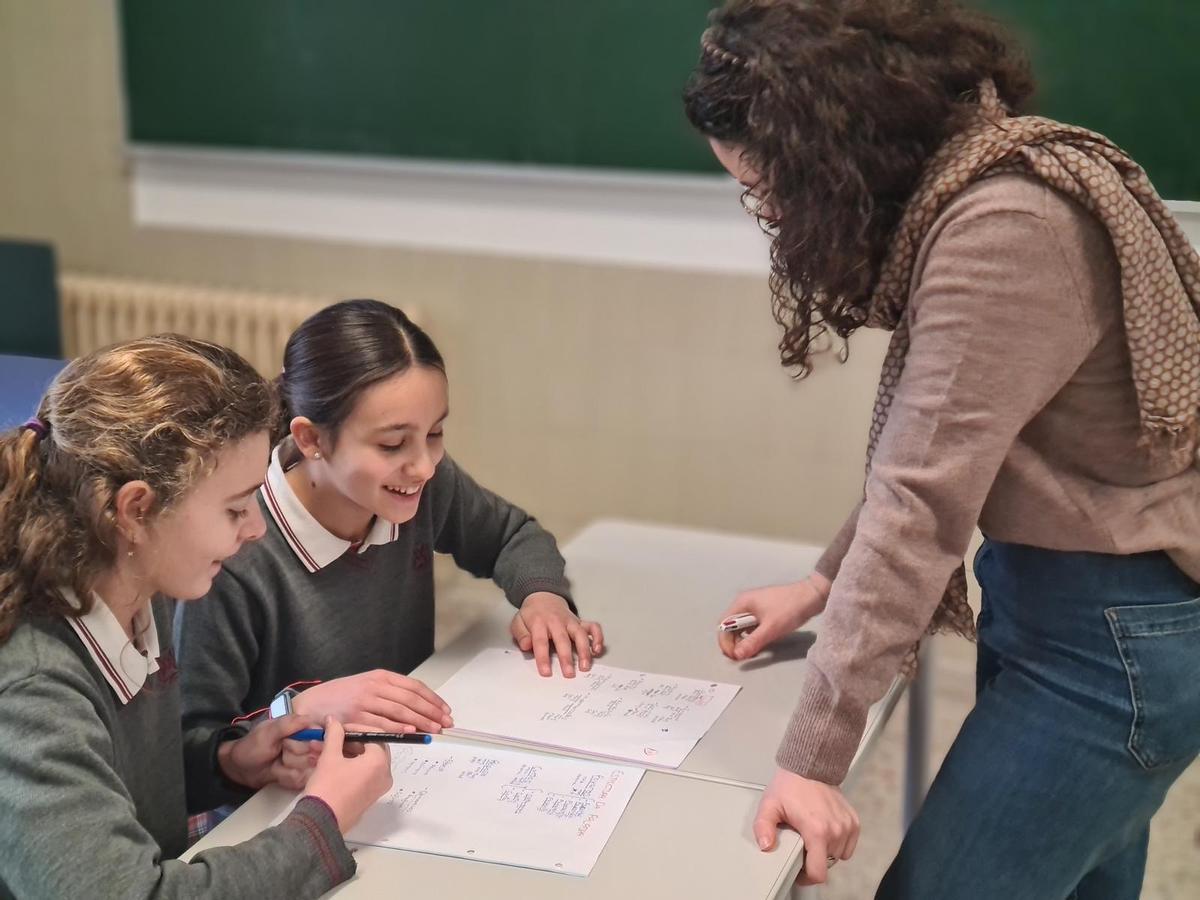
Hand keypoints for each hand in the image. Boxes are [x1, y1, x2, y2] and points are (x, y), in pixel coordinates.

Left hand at [218, 713, 320, 790]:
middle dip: (296, 757)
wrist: (239, 769)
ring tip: (277, 764)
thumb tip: (310, 719)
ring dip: (289, 769)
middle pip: (315, 755)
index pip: (321, 735)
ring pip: (308, 770)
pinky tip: (277, 774)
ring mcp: (302, 762)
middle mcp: (306, 745)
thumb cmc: (252, 746)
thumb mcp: (268, 733)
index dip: (316, 743)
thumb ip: (289, 725)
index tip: (306, 746)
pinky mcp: (298, 776)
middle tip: (281, 752)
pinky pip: (300, 781)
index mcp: (301, 729)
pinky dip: (286, 778)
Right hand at [292, 670, 452, 732]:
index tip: (445, 710)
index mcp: (380, 676)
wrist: (311, 704)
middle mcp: (375, 686)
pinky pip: (381, 723)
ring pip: (399, 711)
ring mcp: (365, 701)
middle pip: (410, 699)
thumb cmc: (341, 697)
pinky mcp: (355, 716)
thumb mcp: (366, 687)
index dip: (432, 699)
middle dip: (431, 712)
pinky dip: (398, 728)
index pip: (414, 687)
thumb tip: (417, 710)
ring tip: (434, 730)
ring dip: (420, 722)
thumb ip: (389, 694)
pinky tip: (411, 732)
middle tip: (446, 724)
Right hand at [302, 718, 392, 833]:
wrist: (320, 823)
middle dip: (353, 741)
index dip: (356, 727)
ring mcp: (379, 788)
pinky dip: (352, 766)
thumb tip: (333, 720)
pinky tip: (332, 763)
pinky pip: (365, 775)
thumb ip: (335, 734)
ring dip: (349, 753)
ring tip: (327, 749)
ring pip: (367, 762)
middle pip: (373, 748)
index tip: (339, 727)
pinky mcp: (370, 797)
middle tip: (334, 737)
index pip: (374, 735)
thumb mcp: (329, 757)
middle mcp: (385, 775)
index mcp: (379, 762)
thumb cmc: (327, 787)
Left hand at [510, 592, 603, 677]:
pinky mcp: (580, 621)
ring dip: (584, 650)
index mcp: (539, 622)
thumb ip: (521, 635)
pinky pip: (593, 627)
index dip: (543, 658)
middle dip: (566, 657)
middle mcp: (557, 622)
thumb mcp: (518, 622)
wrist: (543, 596)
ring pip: (580, 634)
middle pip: (563, 640)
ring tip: (585, 666)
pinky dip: (598, 638)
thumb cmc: (531, 614)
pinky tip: (597, 650)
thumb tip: (527, 646)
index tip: (546, 672)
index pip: (541, 641)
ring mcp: (570, 621)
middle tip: (569, 674)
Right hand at [718, 574, 829, 660]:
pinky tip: (760, 644)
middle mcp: (745, 604)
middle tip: (742, 657)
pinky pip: (752, 627)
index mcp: (742, 603)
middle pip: (730, 627)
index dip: (725, 642)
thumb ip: (753, 642)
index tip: (734, 656)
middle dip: (733, 643)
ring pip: (741, 628)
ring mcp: (754, 608)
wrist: (812, 596)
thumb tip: (737, 655)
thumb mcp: (771, 628)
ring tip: (752, 652)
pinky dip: (753, 637)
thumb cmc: (790, 609)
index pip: (724, 625)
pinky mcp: (764, 612)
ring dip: (743, 641)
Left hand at [754, 767, 859, 885]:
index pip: (819, 872)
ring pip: (838, 855)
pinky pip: (848, 845)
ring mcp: (847, 826)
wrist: (810, 765)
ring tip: (812, 835)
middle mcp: (836, 830)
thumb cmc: (791, 785)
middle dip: (813, 859)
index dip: (807, 877)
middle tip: (801, 843)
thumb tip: (766, 846)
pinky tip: (825, 831)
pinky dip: (838, 843)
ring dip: (826, 851)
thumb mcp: (769, 805)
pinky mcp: (854, 821)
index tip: (799, 871)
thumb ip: (763, 827)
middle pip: (827, 864)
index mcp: (817, 830)